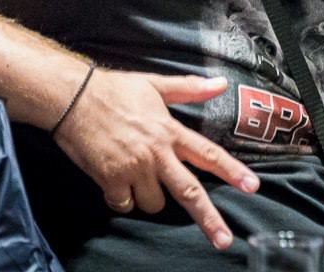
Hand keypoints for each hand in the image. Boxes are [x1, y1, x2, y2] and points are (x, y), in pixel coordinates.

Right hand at [52, 69, 258, 250]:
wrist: (72, 98)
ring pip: (154, 203)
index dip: (231, 171)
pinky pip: (125, 204)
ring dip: (149, 197)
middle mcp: (156, 153)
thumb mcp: (154, 85)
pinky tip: (115, 183)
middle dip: (209, 218)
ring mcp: (134, 168)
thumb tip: (221, 83)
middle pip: (189, 191)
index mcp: (169, 131)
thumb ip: (189, 88)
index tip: (251, 186)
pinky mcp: (111, 179)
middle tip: (223, 240)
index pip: (207, 154)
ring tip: (136, 175)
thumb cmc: (113, 90)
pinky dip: (122, 199)